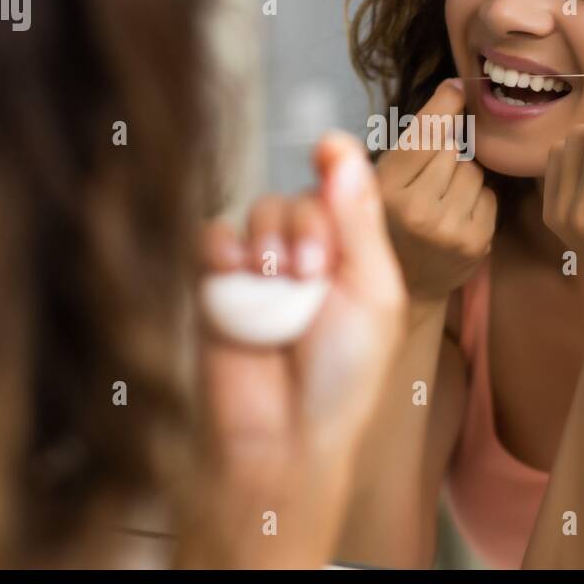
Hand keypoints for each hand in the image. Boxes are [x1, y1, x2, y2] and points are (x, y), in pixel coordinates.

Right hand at [193, 131, 406, 565]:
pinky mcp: (216, 286)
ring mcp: (260, 270)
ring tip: (278, 284)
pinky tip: (237, 275)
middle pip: (299, 196)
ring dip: (269, 239)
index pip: (341, 190)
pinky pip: (212, 238)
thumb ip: (358, 221)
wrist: (284, 435)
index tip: (326, 147)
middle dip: (305, 226)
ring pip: (257, 212)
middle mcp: (307, 256)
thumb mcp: (371, 293)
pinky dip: (223, 248)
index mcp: (352, 256)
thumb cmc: (343, 375)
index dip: (334, 164)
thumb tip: (343, 150)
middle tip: (310, 273)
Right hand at [377, 79, 495, 304]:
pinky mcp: (476, 242)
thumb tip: (456, 89)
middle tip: (429, 176)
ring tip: (441, 199)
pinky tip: (457, 214)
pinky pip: (489, 194)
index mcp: (385, 190)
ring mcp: (450, 230)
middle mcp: (417, 210)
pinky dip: (477, 198)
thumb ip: (412, 142)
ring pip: (473, 170)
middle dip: (445, 152)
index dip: (444, 105)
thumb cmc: (392, 220)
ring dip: (462, 176)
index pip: (425, 134)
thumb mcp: (381, 180)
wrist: (408, 284)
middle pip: (451, 148)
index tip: (457, 87)